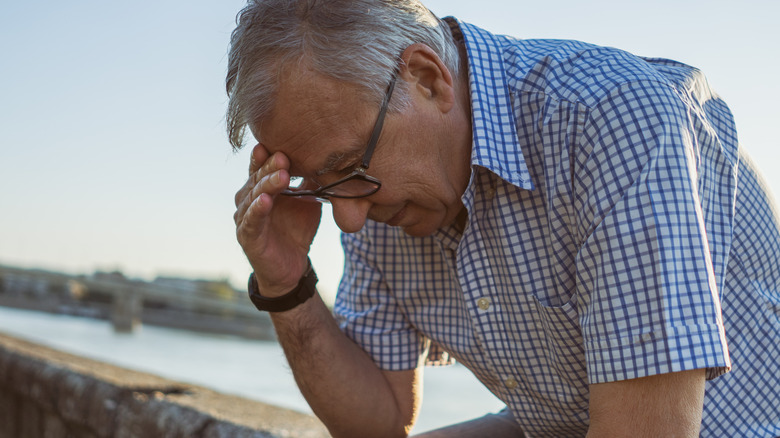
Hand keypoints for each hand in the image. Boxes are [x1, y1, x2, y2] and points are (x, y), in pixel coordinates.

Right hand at [234, 144, 321, 296]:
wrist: (292, 267)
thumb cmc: (296, 230)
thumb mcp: (307, 202)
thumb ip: (310, 181)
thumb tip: (325, 157)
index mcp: (260, 187)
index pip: (260, 166)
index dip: (266, 155)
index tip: (278, 143)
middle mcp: (248, 198)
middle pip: (257, 178)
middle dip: (270, 166)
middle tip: (284, 157)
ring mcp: (245, 217)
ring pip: (253, 196)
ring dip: (266, 185)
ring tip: (281, 176)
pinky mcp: (247, 236)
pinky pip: (251, 221)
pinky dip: (257, 210)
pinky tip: (265, 201)